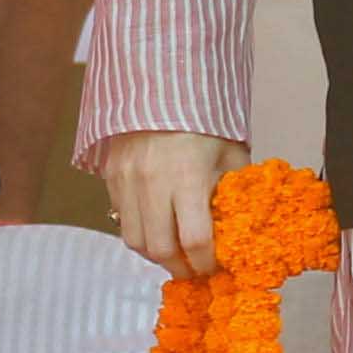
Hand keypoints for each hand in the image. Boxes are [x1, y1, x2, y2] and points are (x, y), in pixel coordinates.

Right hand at [101, 129, 245, 280]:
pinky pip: (121, 219)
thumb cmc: (205, 118)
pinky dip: (138, 233)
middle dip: (180, 267)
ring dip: (155, 254)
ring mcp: (126, 181)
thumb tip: (242, 222)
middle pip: (160, 249)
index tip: (213, 267)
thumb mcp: (232, 152)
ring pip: (135, 240)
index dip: (204, 262)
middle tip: (193, 269)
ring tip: (173, 253)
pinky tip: (155, 228)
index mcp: (188, 178)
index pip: (194, 240)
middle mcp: (152, 183)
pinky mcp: (110, 176)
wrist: (162, 83)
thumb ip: (235, 188)